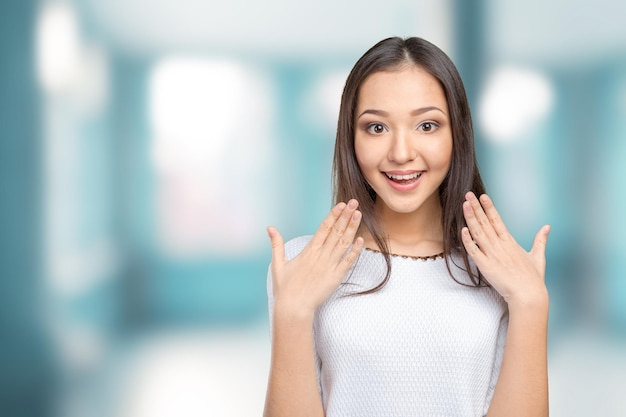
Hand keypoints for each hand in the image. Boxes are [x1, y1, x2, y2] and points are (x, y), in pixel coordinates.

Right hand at [267, 199, 363, 317]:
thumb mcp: (278, 264)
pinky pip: (348, 262)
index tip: (342, 205)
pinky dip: (355, 251)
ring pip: (344, 243)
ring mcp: (330, 266)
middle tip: (354, 202)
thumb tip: (270, 228)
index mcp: (308, 251)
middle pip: (336, 232)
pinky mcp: (336, 277)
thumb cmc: (285, 288)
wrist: (294, 308)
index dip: (333, 215)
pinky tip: (361, 240)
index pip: (324, 228)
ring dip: (352, 228)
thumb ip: (276, 244)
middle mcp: (320, 256)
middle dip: (346, 216)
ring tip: (359, 214)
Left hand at [461, 192, 550, 307]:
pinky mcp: (485, 266)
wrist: (528, 296)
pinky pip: (474, 251)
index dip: (489, 207)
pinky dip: (468, 240)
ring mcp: (492, 255)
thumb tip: (547, 227)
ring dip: (470, 218)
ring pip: (478, 233)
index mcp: (510, 242)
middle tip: (468, 194)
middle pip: (485, 223)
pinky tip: (462, 230)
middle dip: (476, 207)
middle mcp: (500, 245)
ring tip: (464, 205)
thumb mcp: (538, 256)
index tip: (482, 196)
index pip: (497, 220)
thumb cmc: (532, 279)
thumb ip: (540, 240)